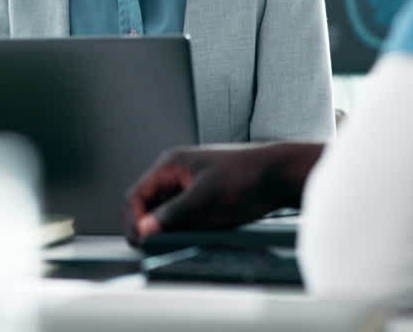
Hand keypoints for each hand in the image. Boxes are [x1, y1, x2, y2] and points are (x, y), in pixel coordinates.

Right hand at [124, 142, 323, 246]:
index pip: (137, 195)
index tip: (140, 240)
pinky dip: (183, 227)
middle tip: (153, 246)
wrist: (279, 175)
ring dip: (167, 228)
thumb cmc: (245, 176)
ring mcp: (190, 184)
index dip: (134, 219)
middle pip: (148, 204)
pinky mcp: (204, 196)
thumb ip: (171, 215)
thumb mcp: (203, 200)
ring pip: (166, 212)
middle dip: (149, 226)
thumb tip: (145, 228)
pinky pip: (183, 215)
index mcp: (171, 164)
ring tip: (175, 241)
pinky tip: (192, 235)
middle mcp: (177, 172)